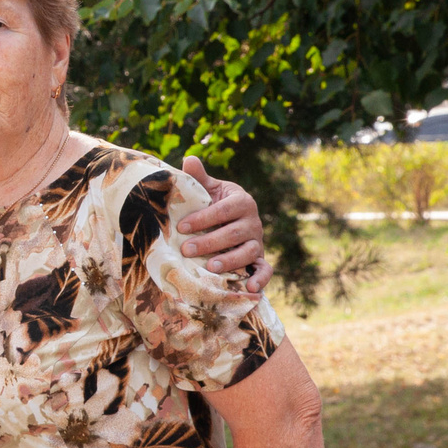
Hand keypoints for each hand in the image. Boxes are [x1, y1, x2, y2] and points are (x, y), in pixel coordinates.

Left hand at [177, 156, 274, 293]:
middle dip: (210, 242)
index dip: (203, 218)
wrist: (230, 221)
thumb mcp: (209, 190)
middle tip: (186, 250)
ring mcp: (258, 241)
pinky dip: (261, 279)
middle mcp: (253, 222)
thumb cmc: (215, 205)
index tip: (181, 226)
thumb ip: (199, 178)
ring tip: (210, 267)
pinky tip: (250, 289)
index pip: (223, 210)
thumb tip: (189, 158)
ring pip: (249, 252)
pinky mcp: (260, 259)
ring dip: (230, 260)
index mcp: (242, 201)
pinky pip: (266, 270)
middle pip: (234, 233)